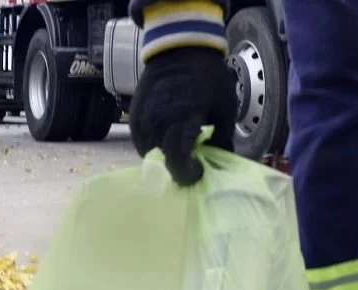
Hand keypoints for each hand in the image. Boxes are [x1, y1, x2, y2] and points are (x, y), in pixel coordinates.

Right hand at [129, 47, 237, 185]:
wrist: (180, 47)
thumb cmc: (208, 78)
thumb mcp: (224, 109)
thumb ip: (222, 139)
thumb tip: (219, 162)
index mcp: (181, 122)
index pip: (177, 163)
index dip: (188, 175)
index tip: (200, 171)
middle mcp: (157, 123)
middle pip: (162, 163)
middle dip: (177, 168)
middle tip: (192, 162)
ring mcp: (142, 119)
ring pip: (148, 154)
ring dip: (164, 158)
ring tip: (180, 150)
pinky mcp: (133, 114)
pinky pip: (140, 140)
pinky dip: (153, 146)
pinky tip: (167, 140)